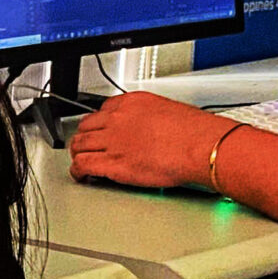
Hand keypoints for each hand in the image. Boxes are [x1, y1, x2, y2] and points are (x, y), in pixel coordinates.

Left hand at [67, 92, 236, 189]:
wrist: (199, 146)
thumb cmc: (194, 133)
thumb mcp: (171, 112)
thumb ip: (154, 119)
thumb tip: (156, 129)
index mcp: (132, 103)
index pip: (104, 110)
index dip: (100, 123)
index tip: (101, 129)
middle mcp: (118, 120)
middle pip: (87, 126)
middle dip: (84, 137)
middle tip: (85, 145)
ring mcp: (113, 141)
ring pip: (80, 145)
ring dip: (77, 153)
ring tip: (79, 161)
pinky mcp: (113, 163)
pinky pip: (84, 165)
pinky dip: (78, 171)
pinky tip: (80, 175)